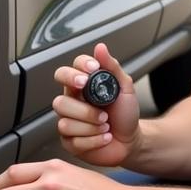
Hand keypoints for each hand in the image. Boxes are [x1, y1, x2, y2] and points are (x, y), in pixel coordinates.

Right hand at [52, 42, 139, 166]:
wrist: (130, 141)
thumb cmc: (125, 114)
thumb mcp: (124, 87)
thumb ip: (112, 66)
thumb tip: (100, 48)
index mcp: (80, 87)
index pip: (65, 73)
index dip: (73, 73)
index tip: (91, 72)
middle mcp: (71, 104)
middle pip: (60, 101)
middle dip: (83, 108)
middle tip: (101, 110)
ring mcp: (68, 123)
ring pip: (65, 122)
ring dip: (91, 125)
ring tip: (106, 125)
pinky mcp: (69, 142)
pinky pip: (73, 140)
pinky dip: (94, 140)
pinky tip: (104, 137)